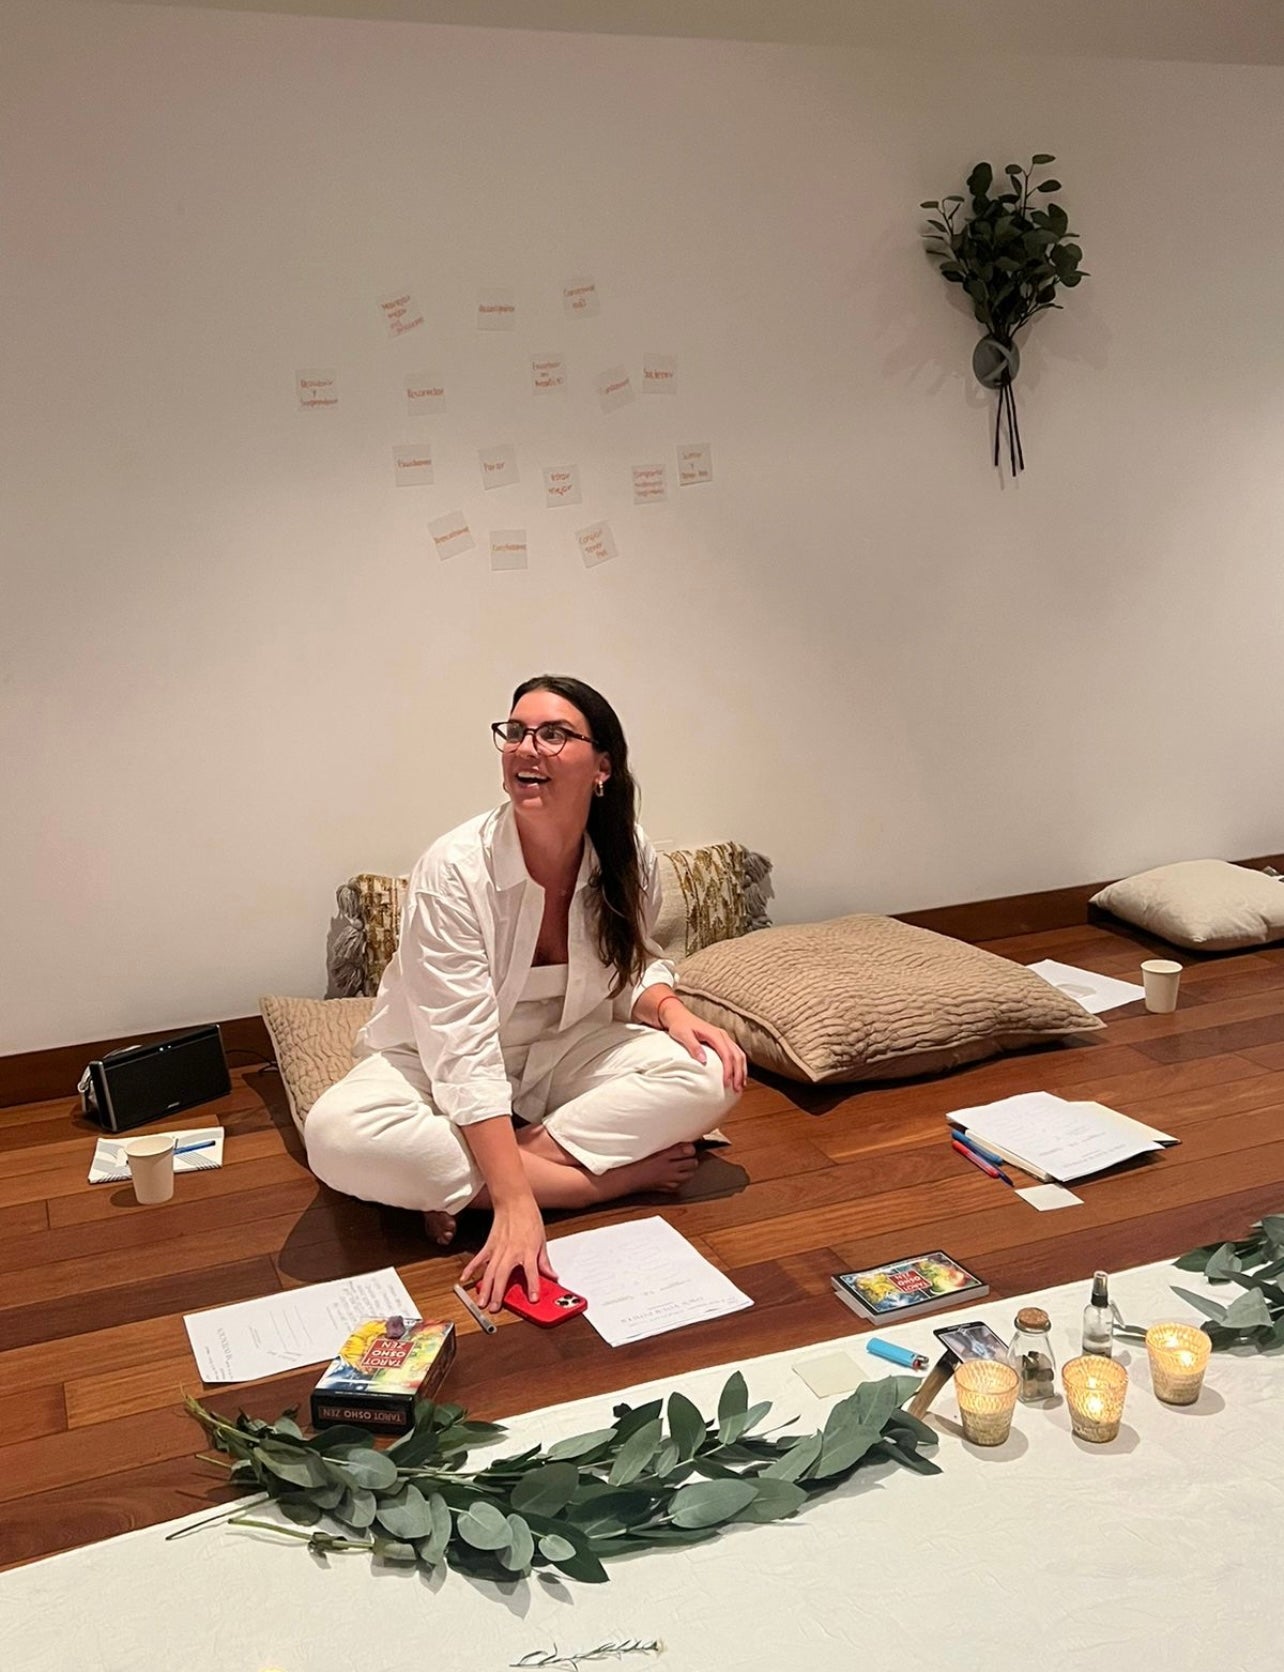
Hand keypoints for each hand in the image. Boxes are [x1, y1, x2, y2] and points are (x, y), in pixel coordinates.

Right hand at [459, 1194, 556, 1312]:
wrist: (514, 1201)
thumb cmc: (529, 1217)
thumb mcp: (542, 1240)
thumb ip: (544, 1261)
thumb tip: (551, 1275)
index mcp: (528, 1251)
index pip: (532, 1272)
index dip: (533, 1286)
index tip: (533, 1299)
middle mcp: (511, 1252)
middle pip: (503, 1276)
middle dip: (498, 1293)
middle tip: (495, 1308)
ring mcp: (498, 1249)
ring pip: (489, 1272)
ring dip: (484, 1288)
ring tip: (481, 1302)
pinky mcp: (489, 1245)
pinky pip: (478, 1259)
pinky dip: (471, 1269)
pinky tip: (465, 1279)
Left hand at [661, 1002, 746, 1093]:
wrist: (679, 1016)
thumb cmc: (679, 1025)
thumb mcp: (683, 1035)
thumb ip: (693, 1046)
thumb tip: (704, 1061)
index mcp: (715, 1034)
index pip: (727, 1054)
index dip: (729, 1070)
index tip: (727, 1083)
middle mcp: (723, 1035)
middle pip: (737, 1055)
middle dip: (739, 1073)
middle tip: (737, 1089)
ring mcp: (724, 1037)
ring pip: (739, 1054)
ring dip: (742, 1070)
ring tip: (740, 1086)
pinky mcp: (722, 1041)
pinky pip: (735, 1053)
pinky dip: (739, 1065)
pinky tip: (738, 1076)